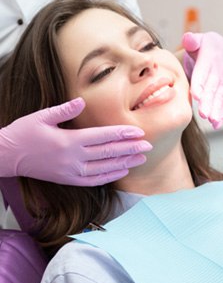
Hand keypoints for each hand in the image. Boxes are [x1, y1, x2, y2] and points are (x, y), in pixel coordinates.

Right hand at [0, 98, 151, 185]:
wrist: (7, 156)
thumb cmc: (24, 133)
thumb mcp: (41, 117)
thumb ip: (64, 110)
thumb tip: (82, 102)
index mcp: (68, 140)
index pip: (103, 136)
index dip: (122, 134)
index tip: (139, 133)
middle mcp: (73, 158)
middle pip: (108, 153)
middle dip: (130, 149)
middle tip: (148, 146)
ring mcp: (71, 172)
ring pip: (105, 168)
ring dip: (124, 163)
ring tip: (140, 159)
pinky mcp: (68, 180)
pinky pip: (93, 181)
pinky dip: (109, 176)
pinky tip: (121, 171)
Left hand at [182, 32, 222, 128]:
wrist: (222, 49)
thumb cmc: (205, 47)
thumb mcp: (198, 40)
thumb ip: (192, 40)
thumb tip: (188, 38)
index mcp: (209, 59)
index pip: (204, 72)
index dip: (201, 83)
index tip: (196, 95)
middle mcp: (218, 71)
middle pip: (213, 88)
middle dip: (209, 101)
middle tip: (203, 113)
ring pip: (220, 97)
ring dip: (216, 109)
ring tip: (211, 121)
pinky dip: (222, 113)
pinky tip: (217, 124)